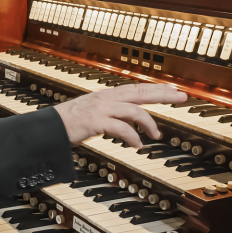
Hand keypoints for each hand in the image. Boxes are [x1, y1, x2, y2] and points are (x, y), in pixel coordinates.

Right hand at [53, 84, 186, 147]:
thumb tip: (127, 120)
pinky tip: (137, 145)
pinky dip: (133, 137)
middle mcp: (106, 98)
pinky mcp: (95, 122)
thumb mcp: (92, 112)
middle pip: (141, 92)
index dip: (156, 87)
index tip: (173, 88)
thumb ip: (110, 113)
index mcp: (106, 95)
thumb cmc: (68, 122)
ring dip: (149, 123)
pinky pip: (121, 128)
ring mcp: (101, 109)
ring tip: (156, 135)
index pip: (136, 87)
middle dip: (164, 94)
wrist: (49, 127)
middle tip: (182, 97)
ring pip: (134, 110)